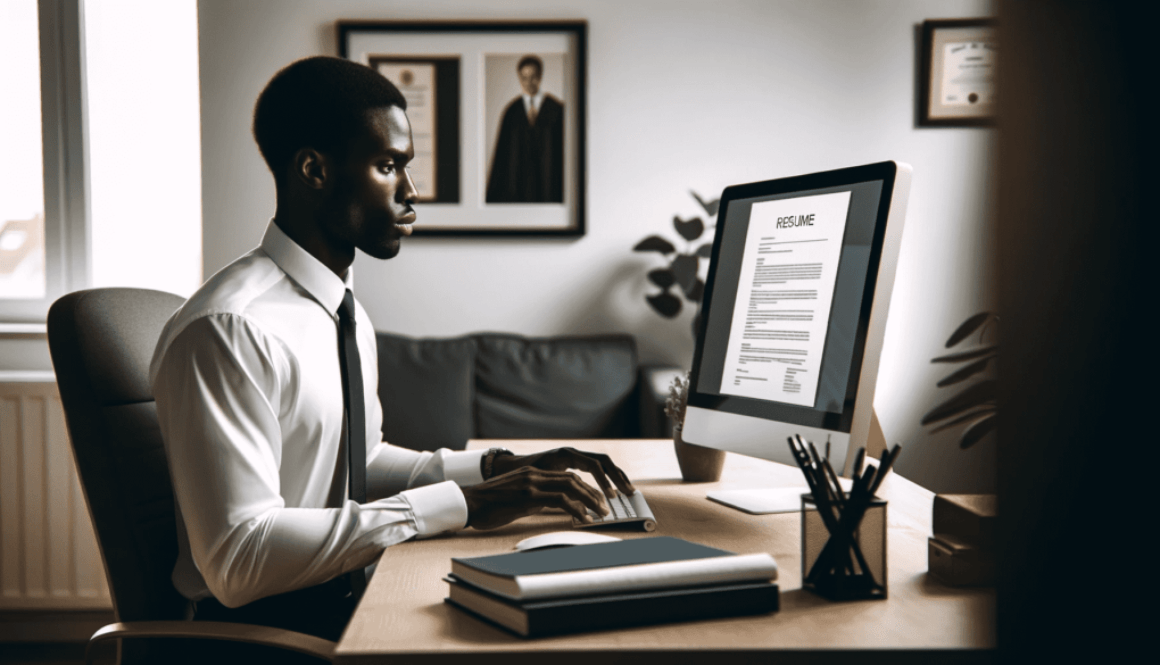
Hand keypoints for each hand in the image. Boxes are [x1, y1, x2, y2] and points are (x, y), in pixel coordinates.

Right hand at [462, 466, 609, 529]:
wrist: (468, 503)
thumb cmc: (489, 505)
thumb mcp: (517, 498)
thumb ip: (536, 498)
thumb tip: (554, 506)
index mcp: (532, 473)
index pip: (566, 476)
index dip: (585, 488)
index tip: (596, 501)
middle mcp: (534, 474)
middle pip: (573, 479)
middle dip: (593, 493)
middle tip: (605, 508)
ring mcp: (531, 483)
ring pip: (570, 487)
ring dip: (589, 500)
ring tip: (600, 514)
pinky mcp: (528, 496)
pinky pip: (559, 500)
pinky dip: (575, 509)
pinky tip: (583, 519)